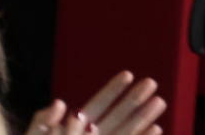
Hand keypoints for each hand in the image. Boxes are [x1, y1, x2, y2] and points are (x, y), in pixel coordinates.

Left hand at [28, 70, 164, 134]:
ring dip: (143, 118)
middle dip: (134, 100)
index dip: (113, 90)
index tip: (128, 74)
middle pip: (117, 114)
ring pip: (125, 130)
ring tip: (160, 102)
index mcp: (75, 126)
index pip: (98, 103)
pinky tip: (156, 128)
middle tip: (152, 83)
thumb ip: (44, 120)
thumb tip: (60, 103)